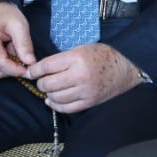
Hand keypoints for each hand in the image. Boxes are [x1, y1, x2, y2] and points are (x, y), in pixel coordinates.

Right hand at [0, 2, 35, 79]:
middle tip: (23, 59)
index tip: (28, 68)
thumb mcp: (19, 24)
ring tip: (13, 52)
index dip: (15, 69)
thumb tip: (30, 62)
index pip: (0, 63)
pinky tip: (7, 53)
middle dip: (11, 69)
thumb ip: (24, 44)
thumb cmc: (5, 14)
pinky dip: (1, 65)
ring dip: (7, 67)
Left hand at [25, 43, 142, 113]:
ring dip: (48, 94)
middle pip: (48, 84)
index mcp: (77, 58)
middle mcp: (80, 76)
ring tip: (51, 88)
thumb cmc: (103, 55)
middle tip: (42, 79)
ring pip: (55, 97)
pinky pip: (66, 108)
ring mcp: (84, 91)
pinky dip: (56, 105)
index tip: (30, 72)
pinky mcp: (89, 102)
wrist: (126, 69)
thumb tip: (40, 68)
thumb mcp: (82, 48)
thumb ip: (62, 58)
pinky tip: (53, 100)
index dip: (34, 70)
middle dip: (41, 82)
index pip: (47, 66)